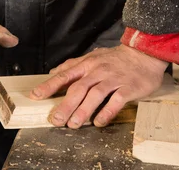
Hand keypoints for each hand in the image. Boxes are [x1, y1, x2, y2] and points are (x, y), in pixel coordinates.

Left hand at [30, 44, 167, 127]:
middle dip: (65, 104)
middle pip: (78, 88)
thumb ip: (73, 65)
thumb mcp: (92, 57)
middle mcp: (97, 71)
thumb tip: (53, 72)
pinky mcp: (128, 87)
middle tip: (55, 119)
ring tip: (73, 124)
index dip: (49, 85)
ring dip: (83, 110)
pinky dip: (106, 112)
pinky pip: (116, 101)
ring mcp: (113, 79)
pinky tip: (99, 122)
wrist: (142, 54)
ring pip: (95, 94)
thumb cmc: (115, 58)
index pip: (65, 75)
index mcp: (87, 64)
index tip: (36, 95)